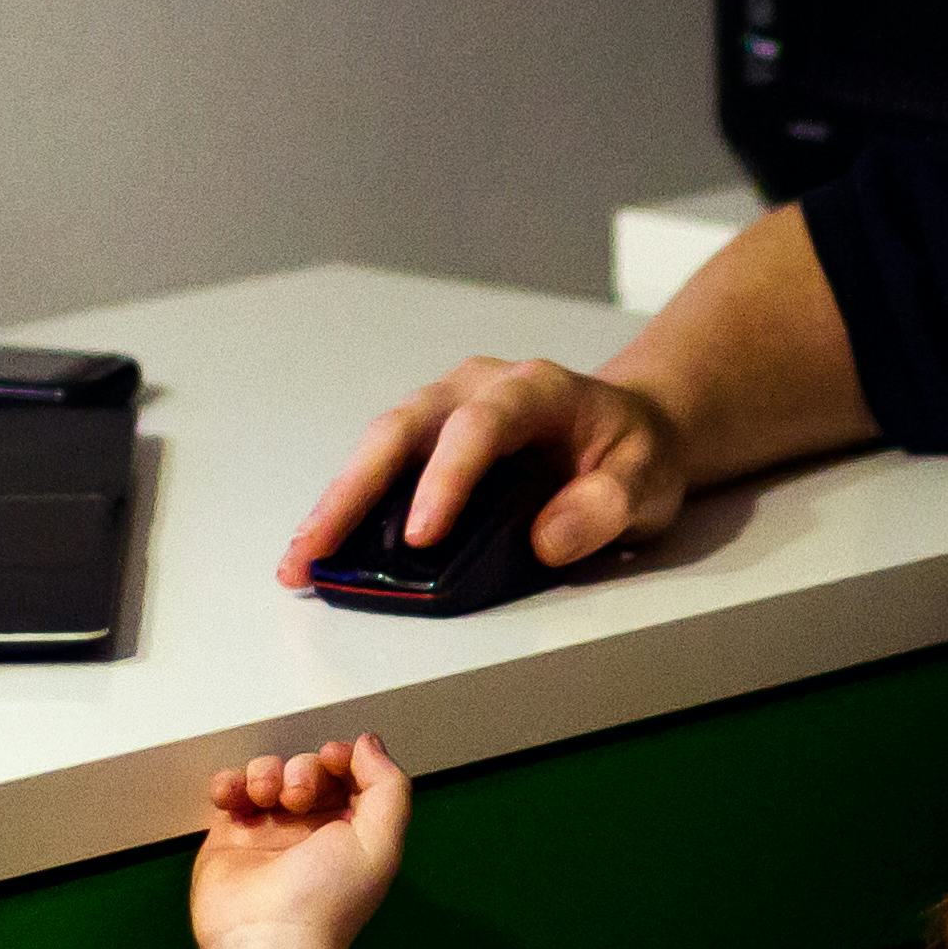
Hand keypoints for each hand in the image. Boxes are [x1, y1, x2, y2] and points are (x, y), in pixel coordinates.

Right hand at [188, 737, 412, 948]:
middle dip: (303, 770)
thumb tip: (368, 743)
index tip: (333, 758)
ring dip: (266, 772)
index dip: (343, 757)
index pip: (350, 775)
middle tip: (297, 797)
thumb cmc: (325, 900)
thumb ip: (388, 787)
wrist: (266, 940)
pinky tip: (233, 796)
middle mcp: (312, 830)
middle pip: (308, 769)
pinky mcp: (231, 836)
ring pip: (268, 773)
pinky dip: (230, 783)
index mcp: (353, 831)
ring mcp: (270, 831)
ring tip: (264, 798)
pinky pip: (230, 791)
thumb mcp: (380, 842)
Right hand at [279, 355, 689, 589]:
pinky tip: (321, 552)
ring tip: (299, 561)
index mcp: (535, 389)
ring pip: (378, 447)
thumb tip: (547, 539)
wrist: (630, 427)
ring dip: (336, 503)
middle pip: (403, 429)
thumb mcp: (648, 479)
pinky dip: (349, 509)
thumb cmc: (635, 454)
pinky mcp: (428, 441)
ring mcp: (445, 409)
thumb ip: (608, 505)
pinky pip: (382, 470)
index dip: (447, 479)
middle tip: (316, 548)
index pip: (482, 427)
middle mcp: (478, 387)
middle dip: (354, 492)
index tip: (421, 538)